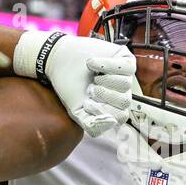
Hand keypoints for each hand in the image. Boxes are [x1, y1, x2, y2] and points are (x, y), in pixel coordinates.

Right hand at [15, 31, 135, 136]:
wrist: (60, 60)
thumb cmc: (70, 84)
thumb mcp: (77, 110)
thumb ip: (92, 125)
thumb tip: (112, 122)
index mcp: (113, 107)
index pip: (121, 116)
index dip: (104, 110)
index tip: (86, 102)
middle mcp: (122, 92)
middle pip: (125, 101)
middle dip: (103, 95)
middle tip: (89, 88)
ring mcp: (126, 76)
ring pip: (125, 84)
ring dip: (105, 80)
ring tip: (93, 76)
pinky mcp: (125, 59)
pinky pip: (126, 67)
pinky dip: (106, 65)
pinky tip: (92, 64)